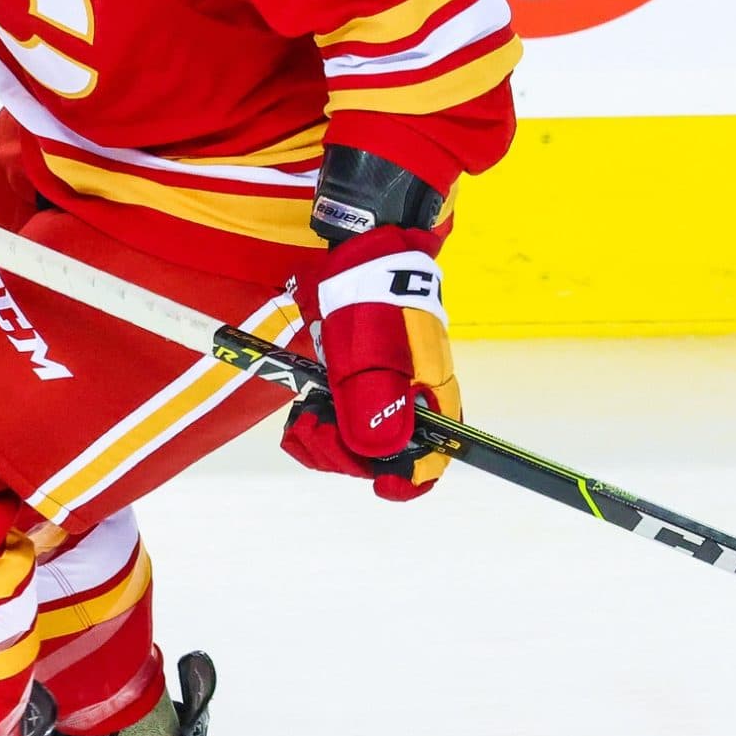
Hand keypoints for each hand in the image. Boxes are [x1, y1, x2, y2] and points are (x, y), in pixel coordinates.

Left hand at [281, 226, 459, 500]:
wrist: (360, 257)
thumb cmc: (373, 306)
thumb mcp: (371, 359)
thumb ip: (377, 410)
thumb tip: (382, 461)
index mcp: (432, 400)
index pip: (433, 461)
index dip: (404, 479)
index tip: (371, 479)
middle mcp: (415, 403)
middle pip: (387, 457)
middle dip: (345, 453)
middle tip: (311, 427)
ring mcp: (389, 393)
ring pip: (360, 442)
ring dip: (328, 438)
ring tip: (303, 417)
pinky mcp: (364, 383)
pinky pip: (346, 421)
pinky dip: (324, 422)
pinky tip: (306, 408)